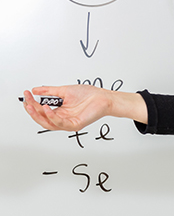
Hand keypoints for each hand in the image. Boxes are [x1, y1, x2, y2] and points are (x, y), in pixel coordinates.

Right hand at [22, 84, 146, 130]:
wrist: (104, 97)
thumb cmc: (89, 94)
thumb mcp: (65, 90)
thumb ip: (50, 91)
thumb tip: (35, 90)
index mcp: (59, 111)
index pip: (41, 110)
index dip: (32, 103)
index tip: (26, 94)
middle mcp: (62, 118)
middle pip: (42, 117)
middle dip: (32, 109)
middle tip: (26, 101)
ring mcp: (68, 122)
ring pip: (48, 123)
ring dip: (38, 114)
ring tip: (32, 105)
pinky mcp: (74, 125)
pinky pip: (60, 123)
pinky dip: (52, 116)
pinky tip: (47, 108)